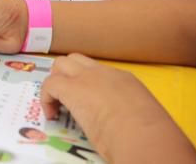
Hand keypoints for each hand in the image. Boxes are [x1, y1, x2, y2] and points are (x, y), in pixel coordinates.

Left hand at [42, 54, 195, 162]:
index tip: (88, 104)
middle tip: (67, 99)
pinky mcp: (71, 90)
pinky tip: (52, 115)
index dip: (87, 85)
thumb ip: (129, 114)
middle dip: (66, 75)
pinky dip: (46, 98)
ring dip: (56, 82)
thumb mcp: (141, 118)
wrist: (144, 135)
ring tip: (58, 105)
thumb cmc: (149, 134)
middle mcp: (105, 73)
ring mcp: (87, 78)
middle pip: (76, 60)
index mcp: (125, 80)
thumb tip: (123, 124)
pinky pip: (49, 85)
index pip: (99, 73)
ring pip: (61, 64)